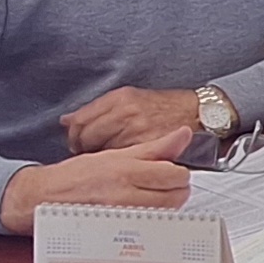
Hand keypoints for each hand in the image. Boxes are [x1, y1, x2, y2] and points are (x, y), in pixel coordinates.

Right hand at [0, 133, 192, 232]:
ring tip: (152, 196)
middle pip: (174, 197)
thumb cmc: (80, 174)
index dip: (179, 173)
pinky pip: (149, 227)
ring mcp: (123, 216)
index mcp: (127, 170)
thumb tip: (183, 134)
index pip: (174, 174)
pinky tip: (141, 211)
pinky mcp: (118, 231)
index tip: (172, 171)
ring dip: (166, 205)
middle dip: (176, 190)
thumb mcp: (117, 154)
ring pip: (165, 213)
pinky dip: (152, 219)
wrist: (47, 196)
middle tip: (164, 185)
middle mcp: (125, 194)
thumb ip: (154, 147)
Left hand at [62, 86, 201, 153]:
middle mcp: (125, 113)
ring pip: (103, 150)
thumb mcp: (129, 98)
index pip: (81, 119)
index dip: (74, 134)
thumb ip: (98, 109)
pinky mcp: (147, 146)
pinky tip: (121, 164)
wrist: (196, 113)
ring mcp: (135, 131)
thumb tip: (67, 120)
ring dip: (100, 157)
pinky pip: (122, 159)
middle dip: (82, 147)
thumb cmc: (164, 107)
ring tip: (105, 159)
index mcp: (119, 99)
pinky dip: (118, 163)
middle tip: (86, 152)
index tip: (75, 140)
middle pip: (87, 136)